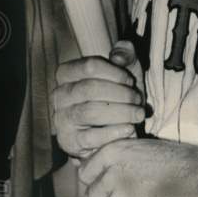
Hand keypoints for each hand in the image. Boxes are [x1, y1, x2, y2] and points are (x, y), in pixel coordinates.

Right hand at [53, 40, 145, 157]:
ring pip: (90, 112)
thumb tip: (118, 56)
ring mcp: (62, 119)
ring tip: (138, 114)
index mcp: (67, 73)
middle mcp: (59, 95)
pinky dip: (114, 132)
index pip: (90, 66)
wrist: (111, 134)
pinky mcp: (70, 141)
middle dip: (122, 94)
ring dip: (121, 112)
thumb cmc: (117, 97)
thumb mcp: (124, 72)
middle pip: (91, 88)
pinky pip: (91, 136)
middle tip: (138, 100)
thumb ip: (125, 55)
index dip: (117, 73)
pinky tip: (129, 128)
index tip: (131, 82)